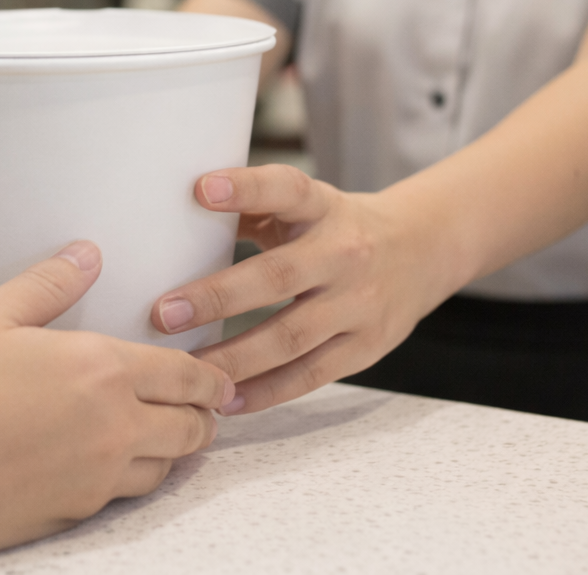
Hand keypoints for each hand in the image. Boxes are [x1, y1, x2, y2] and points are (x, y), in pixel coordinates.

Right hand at [0, 240, 235, 565]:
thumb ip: (45, 285)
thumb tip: (86, 255)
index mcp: (101, 370)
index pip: (185, 374)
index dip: (211, 375)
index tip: (220, 375)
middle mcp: (114, 428)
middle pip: (191, 428)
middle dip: (206, 414)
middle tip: (207, 406)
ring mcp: (96, 478)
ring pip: (165, 468)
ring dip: (175, 450)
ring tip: (170, 435)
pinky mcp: (72, 513)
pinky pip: (126, 496)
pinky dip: (137, 479)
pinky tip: (117, 466)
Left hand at [151, 165, 463, 414]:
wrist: (423, 251)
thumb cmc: (339, 226)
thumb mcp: (306, 206)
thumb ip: (253, 210)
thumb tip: (178, 217)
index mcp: (324, 207)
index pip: (286, 190)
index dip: (246, 188)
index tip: (200, 189)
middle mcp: (344, 254)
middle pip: (278, 277)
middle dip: (218, 298)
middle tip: (164, 314)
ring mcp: (358, 304)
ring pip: (291, 337)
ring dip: (234, 358)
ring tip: (188, 367)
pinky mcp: (365, 347)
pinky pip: (310, 375)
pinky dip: (267, 391)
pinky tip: (227, 398)